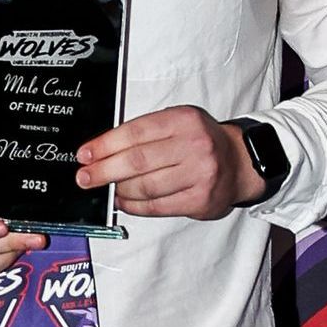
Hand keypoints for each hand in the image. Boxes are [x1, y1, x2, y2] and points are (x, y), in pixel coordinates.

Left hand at [75, 107, 260, 219]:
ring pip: (146, 187)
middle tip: (85, 177)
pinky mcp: (200, 200)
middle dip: (104, 171)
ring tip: (108, 189)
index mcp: (183, 120)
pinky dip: (135, 206)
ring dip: (119, 190)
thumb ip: (145, 133)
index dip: (105, 145)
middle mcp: (194, 145)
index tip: (85, 155)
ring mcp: (199, 174)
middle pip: (137, 161)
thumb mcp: (178, 123)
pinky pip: (157, 206)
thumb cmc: (201, 142)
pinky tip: (124, 201)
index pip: (135, 132)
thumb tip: (102, 151)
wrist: (241, 162)